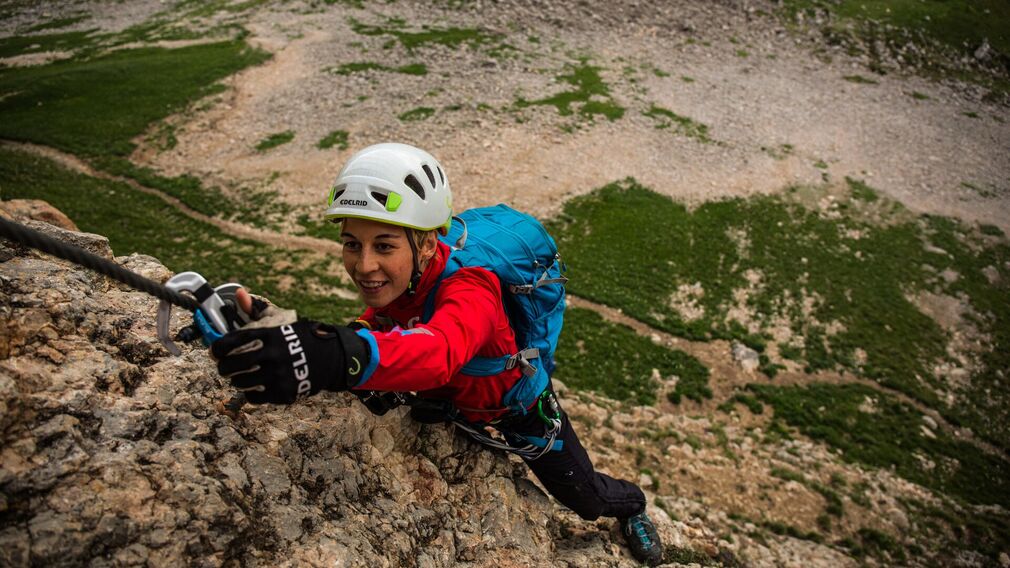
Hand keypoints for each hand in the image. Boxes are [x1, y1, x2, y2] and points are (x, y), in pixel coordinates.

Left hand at [211, 319, 369, 404]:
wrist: (330, 358)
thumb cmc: (300, 338)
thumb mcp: (280, 321)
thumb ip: (256, 310)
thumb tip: (238, 292)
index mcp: (270, 335)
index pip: (232, 342)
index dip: (218, 349)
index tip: (215, 352)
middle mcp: (273, 355)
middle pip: (232, 365)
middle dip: (223, 368)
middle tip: (224, 368)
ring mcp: (278, 375)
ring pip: (240, 382)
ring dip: (236, 381)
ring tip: (239, 378)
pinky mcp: (283, 392)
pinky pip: (254, 397)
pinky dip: (250, 393)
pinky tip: (255, 386)